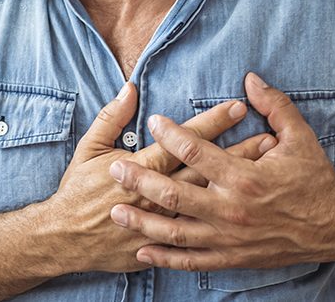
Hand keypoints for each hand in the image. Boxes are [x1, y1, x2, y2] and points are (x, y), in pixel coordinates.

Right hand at [43, 82, 278, 273]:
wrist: (65, 239)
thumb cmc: (77, 192)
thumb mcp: (89, 149)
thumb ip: (111, 118)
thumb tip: (131, 89)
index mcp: (139, 168)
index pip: (184, 142)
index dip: (211, 123)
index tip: (237, 107)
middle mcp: (157, 196)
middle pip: (207, 171)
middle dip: (238, 153)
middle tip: (269, 137)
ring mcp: (164, 223)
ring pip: (211, 200)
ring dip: (238, 184)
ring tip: (266, 170)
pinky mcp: (164, 244)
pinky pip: (201, 233)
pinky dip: (225, 217)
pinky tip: (245, 207)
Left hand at [107, 72, 334, 270]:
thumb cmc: (315, 179)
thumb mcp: (300, 138)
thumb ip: (274, 106)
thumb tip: (250, 78)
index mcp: (245, 177)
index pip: (197, 153)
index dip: (172, 134)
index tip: (153, 121)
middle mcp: (232, 210)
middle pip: (175, 194)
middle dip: (141, 179)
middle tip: (115, 168)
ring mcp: (229, 238)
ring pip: (176, 231)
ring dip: (143, 220)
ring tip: (117, 210)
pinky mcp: (232, 257)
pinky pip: (192, 260)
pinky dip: (166, 257)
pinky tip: (143, 251)